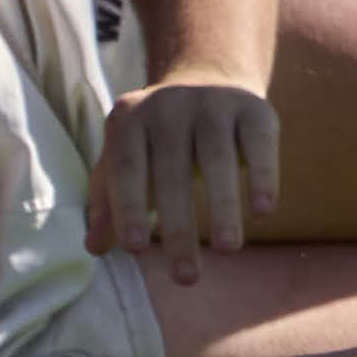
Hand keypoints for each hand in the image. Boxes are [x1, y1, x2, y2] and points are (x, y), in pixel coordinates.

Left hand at [88, 74, 281, 278]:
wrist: (209, 78)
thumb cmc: (159, 139)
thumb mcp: (128, 160)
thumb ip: (110, 201)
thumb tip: (94, 248)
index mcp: (129, 120)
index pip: (126, 167)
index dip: (130, 208)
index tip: (136, 249)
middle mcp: (169, 104)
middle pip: (172, 171)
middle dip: (179, 228)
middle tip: (186, 278)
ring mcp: (213, 102)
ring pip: (217, 158)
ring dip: (222, 206)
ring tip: (227, 250)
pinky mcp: (253, 107)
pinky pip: (259, 144)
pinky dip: (262, 177)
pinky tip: (262, 213)